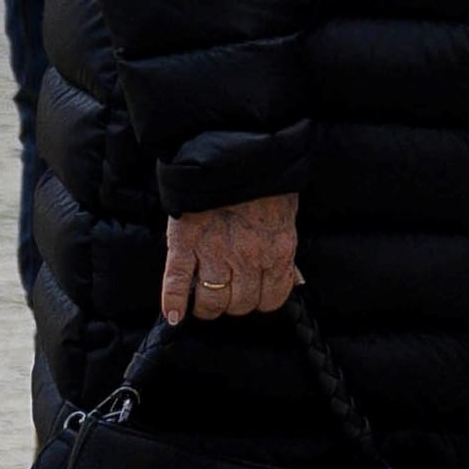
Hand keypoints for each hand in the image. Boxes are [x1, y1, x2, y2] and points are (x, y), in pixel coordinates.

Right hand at [159, 192, 301, 322]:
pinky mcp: (184, 244)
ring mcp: (214, 254)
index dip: (261, 300)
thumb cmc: (264, 181)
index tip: (254, 295)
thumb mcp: (287, 216)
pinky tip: (174, 316)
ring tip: (203, 303)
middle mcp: (247, 260)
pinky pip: (176, 282)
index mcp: (277, 252)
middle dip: (234, 303)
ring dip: (207, 307)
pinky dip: (173, 302)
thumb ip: (287, 252)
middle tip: (228, 292)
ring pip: (211, 301)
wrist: (233, 152)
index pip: (271, 299)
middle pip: (240, 304)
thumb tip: (295, 280)